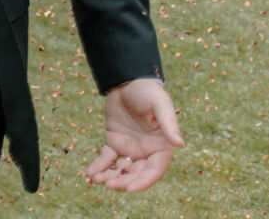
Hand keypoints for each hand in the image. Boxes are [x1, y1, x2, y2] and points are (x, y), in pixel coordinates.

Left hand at [86, 78, 182, 192]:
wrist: (127, 79)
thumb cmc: (148, 91)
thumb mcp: (160, 104)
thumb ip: (168, 123)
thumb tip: (179, 143)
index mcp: (161, 147)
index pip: (154, 171)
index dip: (142, 182)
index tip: (129, 189)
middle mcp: (146, 152)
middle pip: (136, 174)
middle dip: (122, 182)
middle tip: (107, 184)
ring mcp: (129, 148)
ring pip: (120, 169)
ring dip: (109, 177)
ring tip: (96, 179)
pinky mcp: (114, 141)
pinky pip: (106, 158)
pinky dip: (98, 166)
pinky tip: (89, 173)